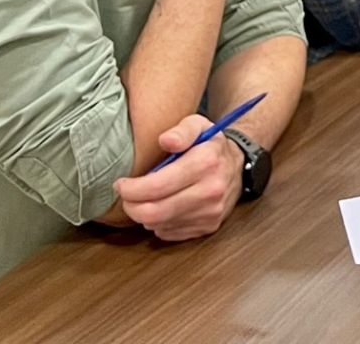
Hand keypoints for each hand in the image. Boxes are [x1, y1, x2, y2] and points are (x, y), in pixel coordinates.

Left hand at [111, 116, 241, 241]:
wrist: (239, 166)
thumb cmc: (210, 145)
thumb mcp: (198, 126)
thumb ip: (181, 131)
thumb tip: (165, 140)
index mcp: (205, 163)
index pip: (156, 187)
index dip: (131, 189)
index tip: (121, 184)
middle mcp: (210, 191)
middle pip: (153, 213)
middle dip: (131, 206)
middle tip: (126, 196)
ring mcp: (211, 212)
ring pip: (159, 225)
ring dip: (145, 215)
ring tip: (147, 199)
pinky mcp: (209, 226)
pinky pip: (170, 233)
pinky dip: (159, 223)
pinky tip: (164, 207)